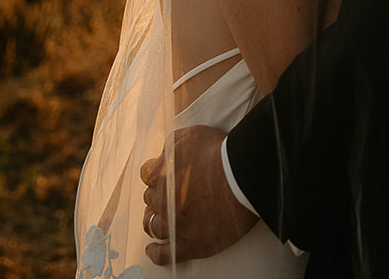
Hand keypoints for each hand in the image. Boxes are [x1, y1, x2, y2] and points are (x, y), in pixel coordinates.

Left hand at [141, 125, 257, 264]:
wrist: (241, 177)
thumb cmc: (221, 154)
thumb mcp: (192, 135)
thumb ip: (172, 144)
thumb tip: (163, 153)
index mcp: (162, 173)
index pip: (147, 175)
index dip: (156, 176)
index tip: (163, 178)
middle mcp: (163, 200)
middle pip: (150, 200)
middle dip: (157, 197)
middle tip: (167, 198)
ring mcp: (174, 224)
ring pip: (153, 226)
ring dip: (155, 221)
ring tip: (161, 221)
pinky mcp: (188, 244)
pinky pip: (163, 253)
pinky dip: (155, 252)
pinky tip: (153, 249)